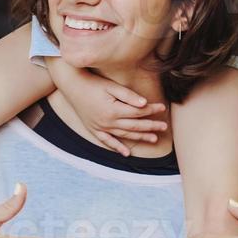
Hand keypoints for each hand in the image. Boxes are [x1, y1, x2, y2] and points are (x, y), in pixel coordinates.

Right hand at [46, 59, 167, 155]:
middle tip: (164, 126)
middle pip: (134, 125)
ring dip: (140, 137)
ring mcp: (101, 127)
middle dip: (151, 126)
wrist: (72, 86)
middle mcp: (108, 122)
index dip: (152, 110)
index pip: (138, 112)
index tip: (162, 107)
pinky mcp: (94, 129)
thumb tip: (144, 104)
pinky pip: (107, 141)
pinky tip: (126, 153)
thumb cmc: (93, 83)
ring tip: (154, 138)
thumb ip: (128, 96)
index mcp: (114, 111)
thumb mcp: (111, 86)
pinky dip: (117, 147)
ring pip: (124, 134)